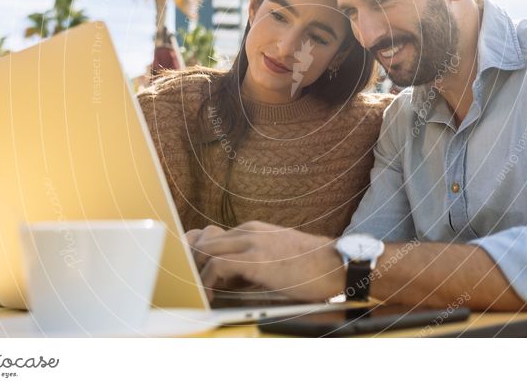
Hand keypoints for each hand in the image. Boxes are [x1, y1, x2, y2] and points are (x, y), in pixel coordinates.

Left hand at [189, 221, 343, 301]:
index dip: (195, 252)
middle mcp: (249, 230)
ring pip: (205, 250)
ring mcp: (252, 242)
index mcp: (253, 229)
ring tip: (195, 292)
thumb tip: (234, 279)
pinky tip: (210, 297)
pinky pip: (217, 266)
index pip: (210, 234)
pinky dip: (208, 282)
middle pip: (202, 240)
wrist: (338, 264)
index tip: (191, 272)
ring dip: (196, 273)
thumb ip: (255, 260)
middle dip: (190, 264)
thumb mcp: (277, 256)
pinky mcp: (256, 259)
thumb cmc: (312, 267)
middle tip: (188, 285)